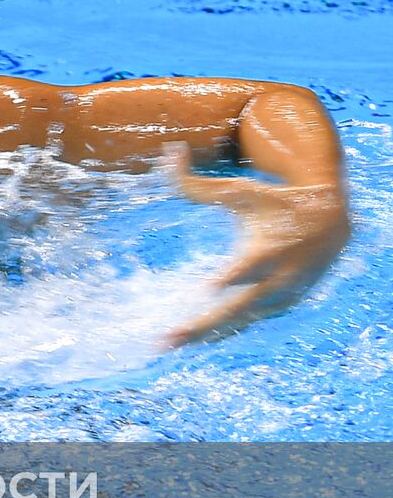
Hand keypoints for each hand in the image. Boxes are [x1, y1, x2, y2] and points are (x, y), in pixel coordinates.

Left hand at [162, 142, 350, 346]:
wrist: (331, 221)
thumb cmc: (275, 201)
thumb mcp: (239, 190)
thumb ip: (196, 180)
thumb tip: (168, 151)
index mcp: (268, 249)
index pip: (251, 266)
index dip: (235, 275)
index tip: (212, 285)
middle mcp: (277, 279)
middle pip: (237, 308)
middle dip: (201, 326)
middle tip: (167, 339)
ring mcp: (281, 298)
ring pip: (240, 323)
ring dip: (205, 336)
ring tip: (168, 346)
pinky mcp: (282, 307)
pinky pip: (248, 324)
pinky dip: (223, 334)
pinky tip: (193, 342)